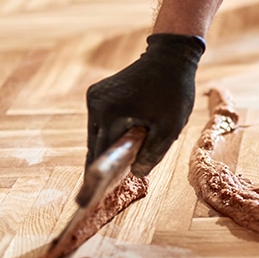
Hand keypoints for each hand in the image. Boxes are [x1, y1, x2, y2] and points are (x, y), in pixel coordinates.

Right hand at [84, 33, 204, 200]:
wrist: (169, 55)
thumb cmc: (174, 91)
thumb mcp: (170, 127)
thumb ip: (153, 154)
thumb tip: (135, 173)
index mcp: (110, 112)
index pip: (99, 154)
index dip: (94, 180)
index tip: (84, 201)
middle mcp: (96, 104)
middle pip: (95, 145)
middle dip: (101, 166)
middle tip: (101, 193)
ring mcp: (95, 97)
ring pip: (96, 134)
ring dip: (106, 150)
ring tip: (110, 175)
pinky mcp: (98, 94)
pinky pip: (100, 123)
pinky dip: (108, 135)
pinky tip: (117, 149)